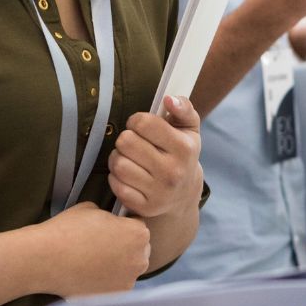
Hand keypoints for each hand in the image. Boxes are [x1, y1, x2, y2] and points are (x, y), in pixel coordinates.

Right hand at [34, 202, 150, 297]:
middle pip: (138, 250)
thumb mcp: (91, 209)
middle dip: (125, 246)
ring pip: (128, 269)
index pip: (138, 226)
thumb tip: (110, 222)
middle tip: (102, 245)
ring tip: (94, 260)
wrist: (44, 259)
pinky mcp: (114, 296)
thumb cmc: (66, 231)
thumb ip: (109, 216)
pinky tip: (90, 273)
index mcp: (138, 234)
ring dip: (118, 264)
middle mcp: (139, 259)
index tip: (111, 229)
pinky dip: (108, 280)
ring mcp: (128, 280)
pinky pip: (117, 284)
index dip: (123, 225)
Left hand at [109, 95, 202, 218]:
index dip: (136, 121)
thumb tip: (169, 99)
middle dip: (125, 138)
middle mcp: (173, 172)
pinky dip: (116, 177)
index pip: (143, 123)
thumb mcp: (189, 129)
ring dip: (118, 157)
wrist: (184, 195)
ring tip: (129, 158)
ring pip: (118, 164)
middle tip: (133, 143)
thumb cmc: (182, 154)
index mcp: (184, 148)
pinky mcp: (144, 206)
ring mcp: (159, 192)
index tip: (141, 126)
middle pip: (126, 142)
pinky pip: (116, 184)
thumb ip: (183, 108)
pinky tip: (128, 175)